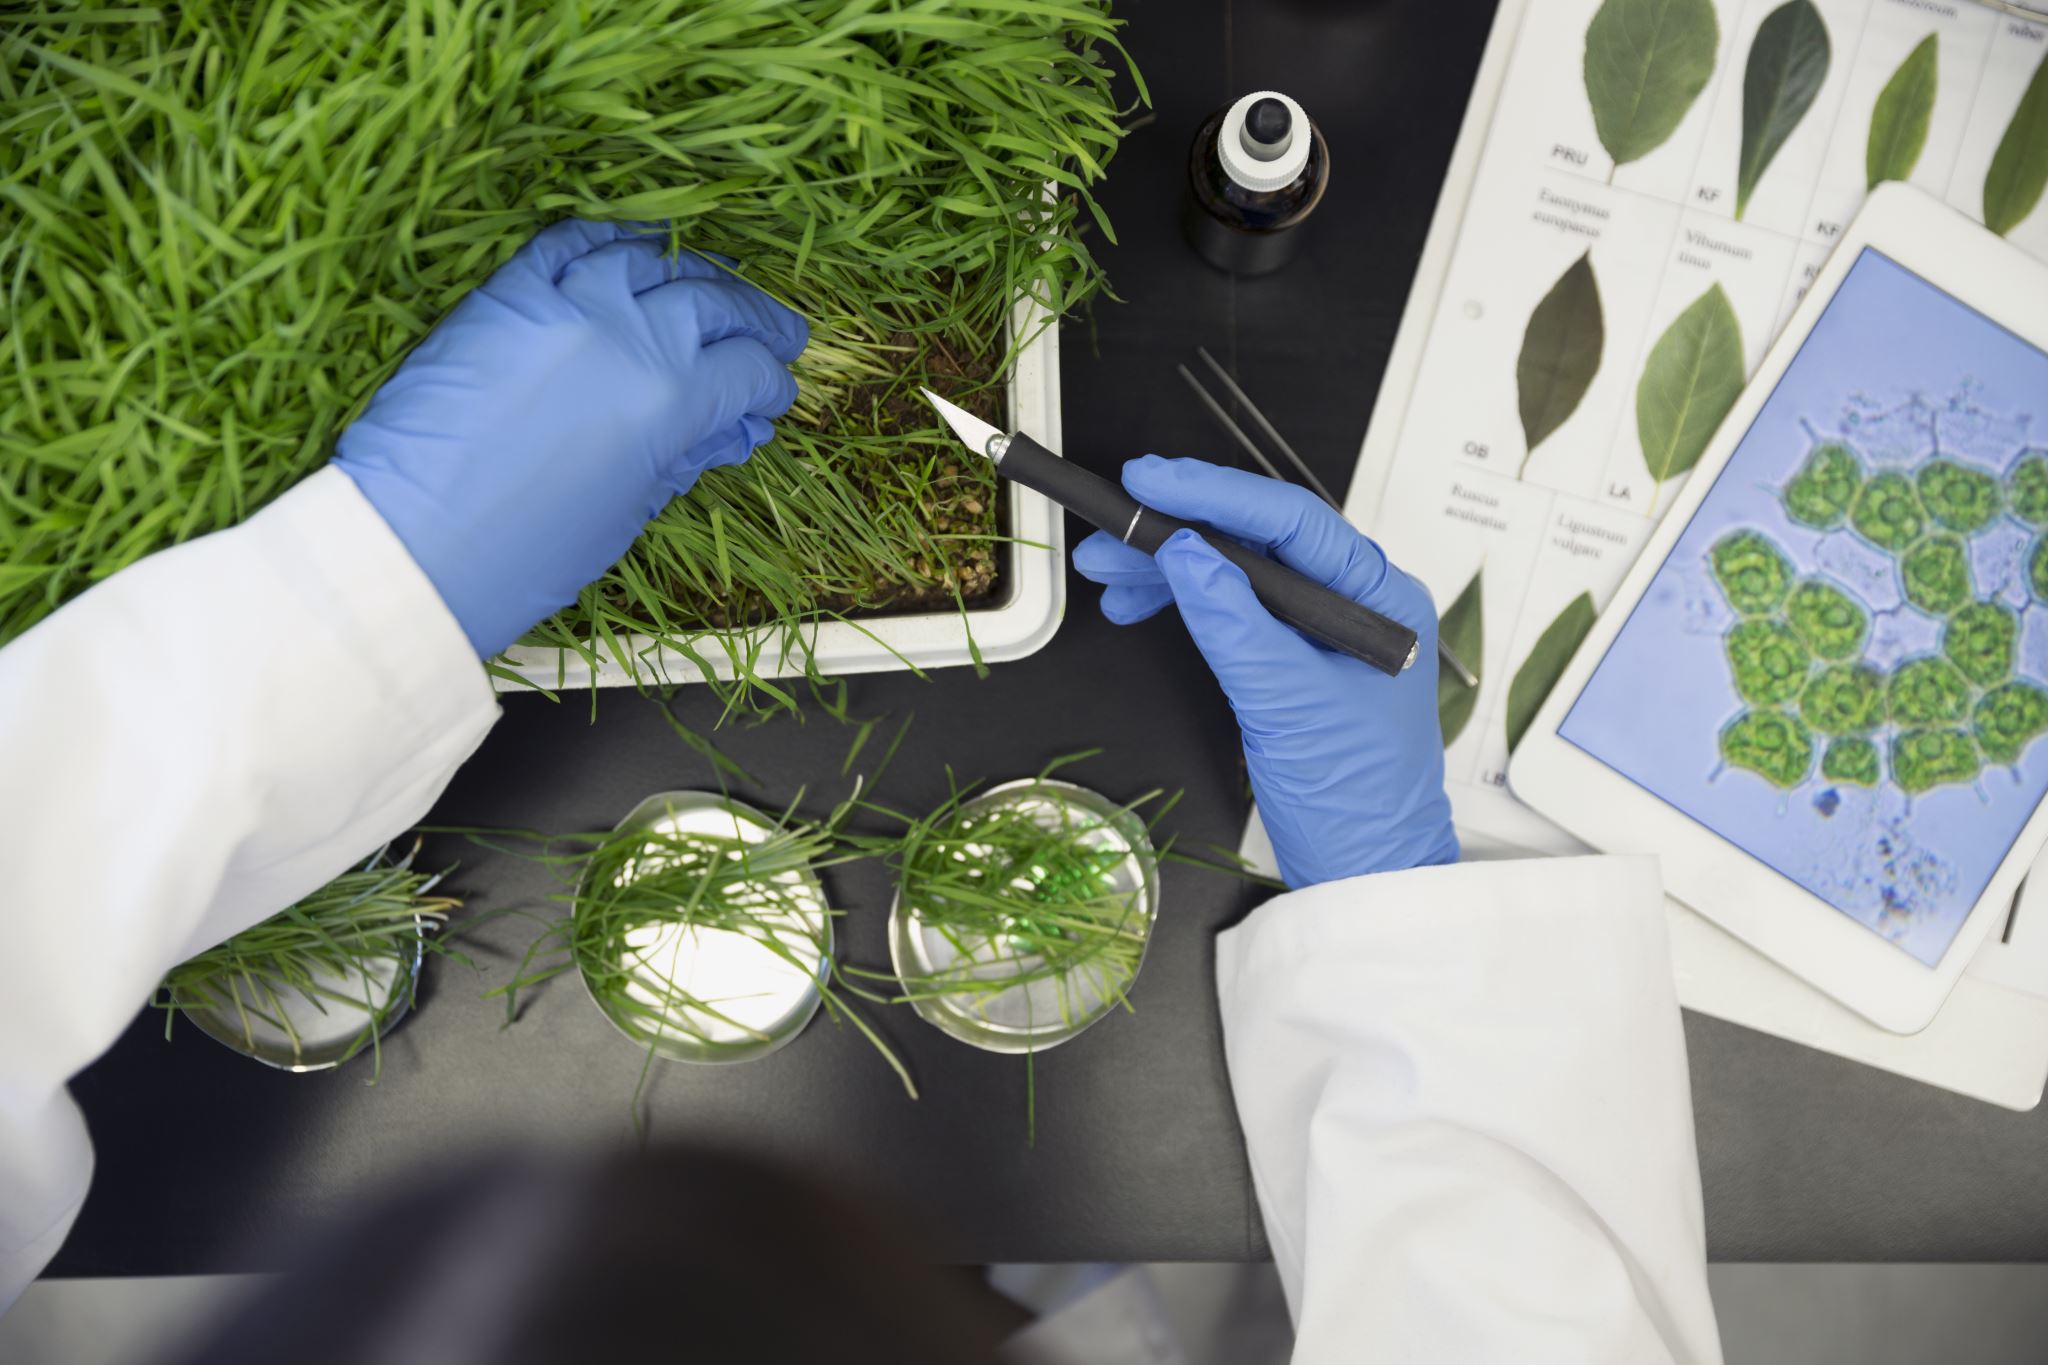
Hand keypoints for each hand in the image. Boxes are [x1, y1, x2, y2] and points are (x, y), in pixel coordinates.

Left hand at [334, 219, 807, 657]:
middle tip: (777, 334)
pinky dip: (610, 240)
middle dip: (755, 319)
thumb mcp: (627, 511)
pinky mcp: (507, 293)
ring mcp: (564, 303)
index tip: (774, 397)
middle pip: (713, 302)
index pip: (747, 370)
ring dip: (692, 272)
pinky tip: (634, 249)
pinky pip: (570, 242)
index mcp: (668, 400)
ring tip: (713, 288)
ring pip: (649, 258)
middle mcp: (626, 335)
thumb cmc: (525, 553)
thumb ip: (684, 456)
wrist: (415, 545)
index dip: (772, 384)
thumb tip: (731, 431)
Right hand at [1073, 456, 1456, 887]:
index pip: (1291, 520)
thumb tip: (1186, 554)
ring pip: (1234, 572)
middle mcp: (1353, 601)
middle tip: (1109, 528)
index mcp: (1377, 597)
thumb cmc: (1354, 797)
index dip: (1214, 493)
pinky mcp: (1291, 658)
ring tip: (1105, 571)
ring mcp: (1320, 630)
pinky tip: (1139, 604)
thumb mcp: (1287, 702)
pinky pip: (1230, 608)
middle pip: (1256, 539)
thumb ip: (1234, 623)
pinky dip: (1182, 603)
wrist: (1362, 868)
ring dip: (1167, 567)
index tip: (1149, 481)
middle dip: (1177, 530)